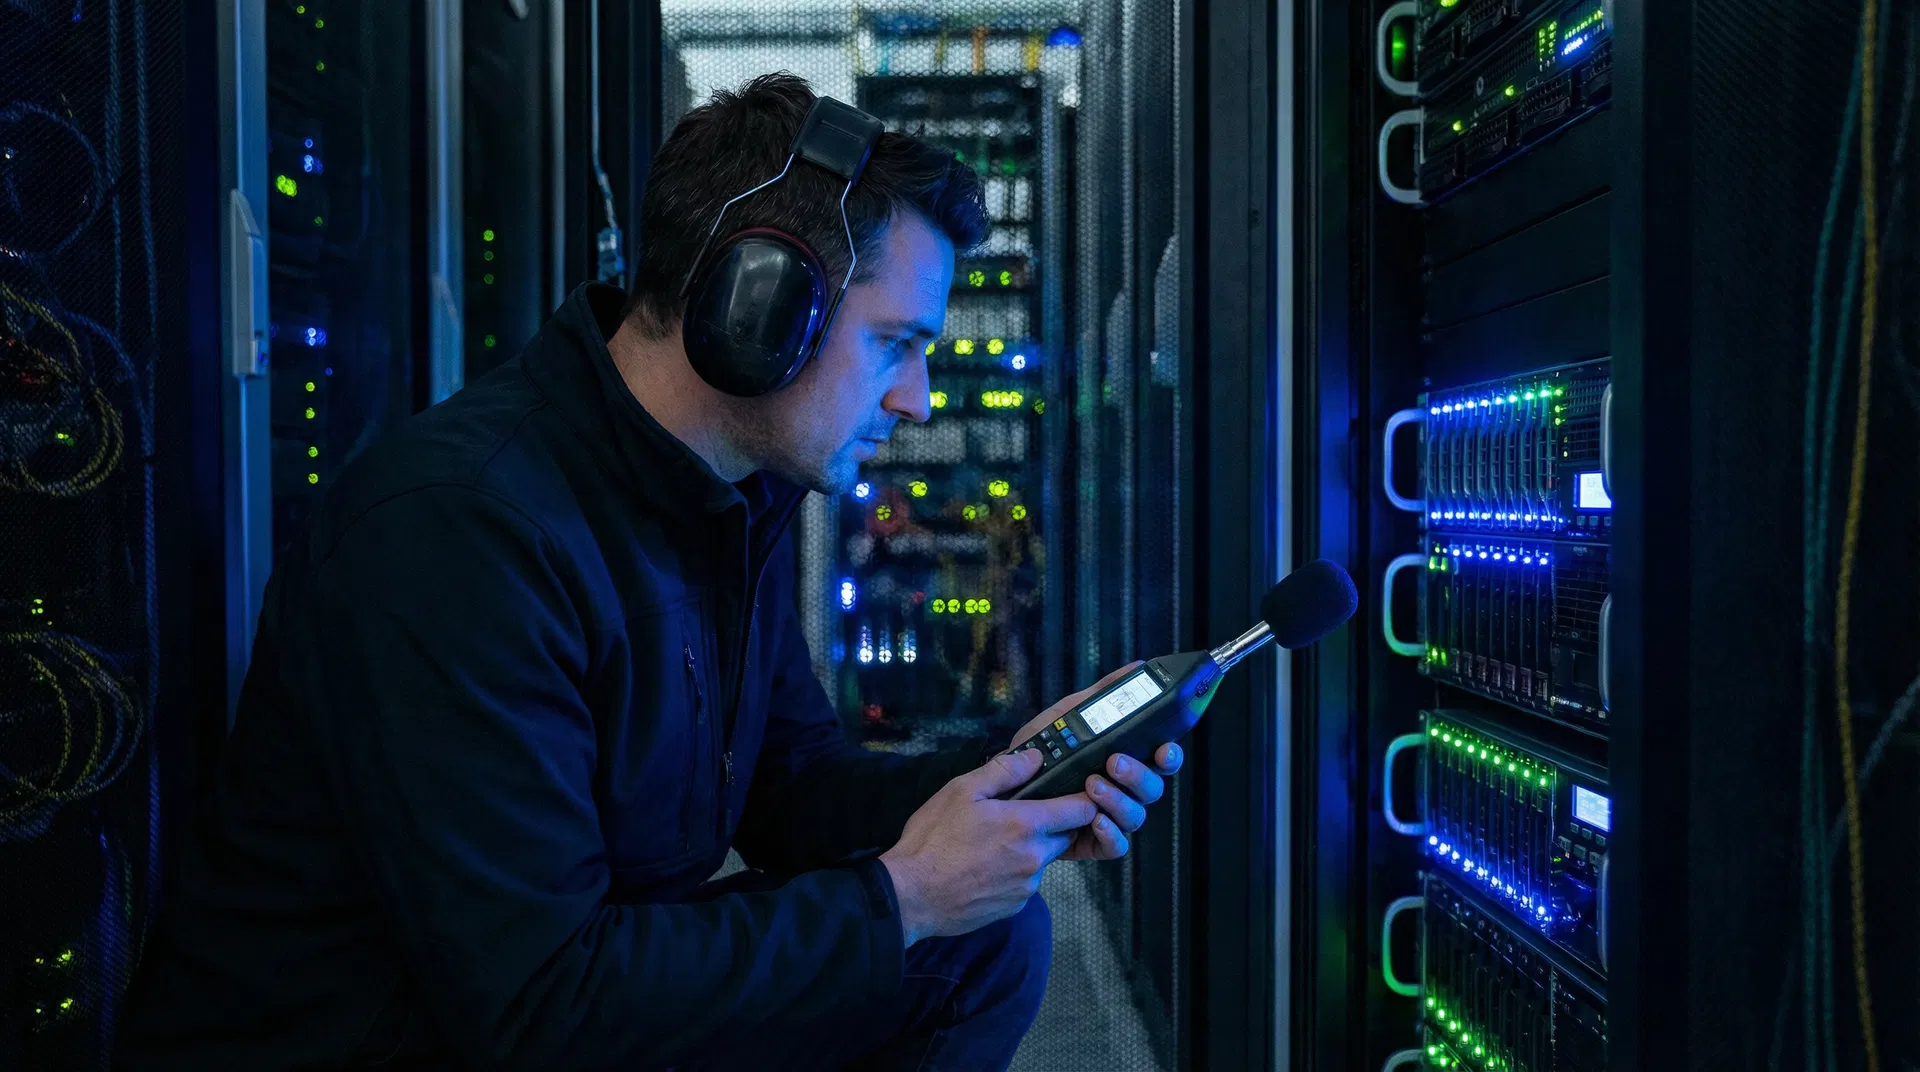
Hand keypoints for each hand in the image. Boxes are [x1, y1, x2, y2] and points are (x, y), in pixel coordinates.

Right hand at [880, 749, 1097, 945]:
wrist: (911, 896)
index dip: (1082, 798)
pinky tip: (983, 868)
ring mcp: (1026, 886)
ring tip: (990, 845)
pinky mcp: (1014, 906)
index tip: (1074, 792)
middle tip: (1017, 816)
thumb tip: (1036, 757)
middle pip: (1064, 835)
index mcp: (1026, 825)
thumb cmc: (933, 840)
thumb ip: (1004, 771)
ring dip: (1028, 850)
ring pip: (1042, 860)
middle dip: (1050, 824)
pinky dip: (1013, 873)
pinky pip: (1024, 883)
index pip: (1080, 810)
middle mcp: (1035, 858)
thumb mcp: (961, 791)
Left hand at [1007, 663, 1185, 861]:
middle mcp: (1123, 789)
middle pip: (1152, 788)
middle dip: (1137, 775)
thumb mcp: (1068, 715)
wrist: (1004, 783)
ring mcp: (1111, 816)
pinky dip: (1110, 834)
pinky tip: (1096, 821)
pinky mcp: (1093, 840)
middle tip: (1114, 762)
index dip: (1169, 755)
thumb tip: (1135, 668)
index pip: (1160, 759)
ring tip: (1093, 786)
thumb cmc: (1041, 749)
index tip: (1163, 748)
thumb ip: (1103, 693)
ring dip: (1119, 801)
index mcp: (1125, 759)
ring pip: (1136, 815)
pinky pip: (1116, 845)